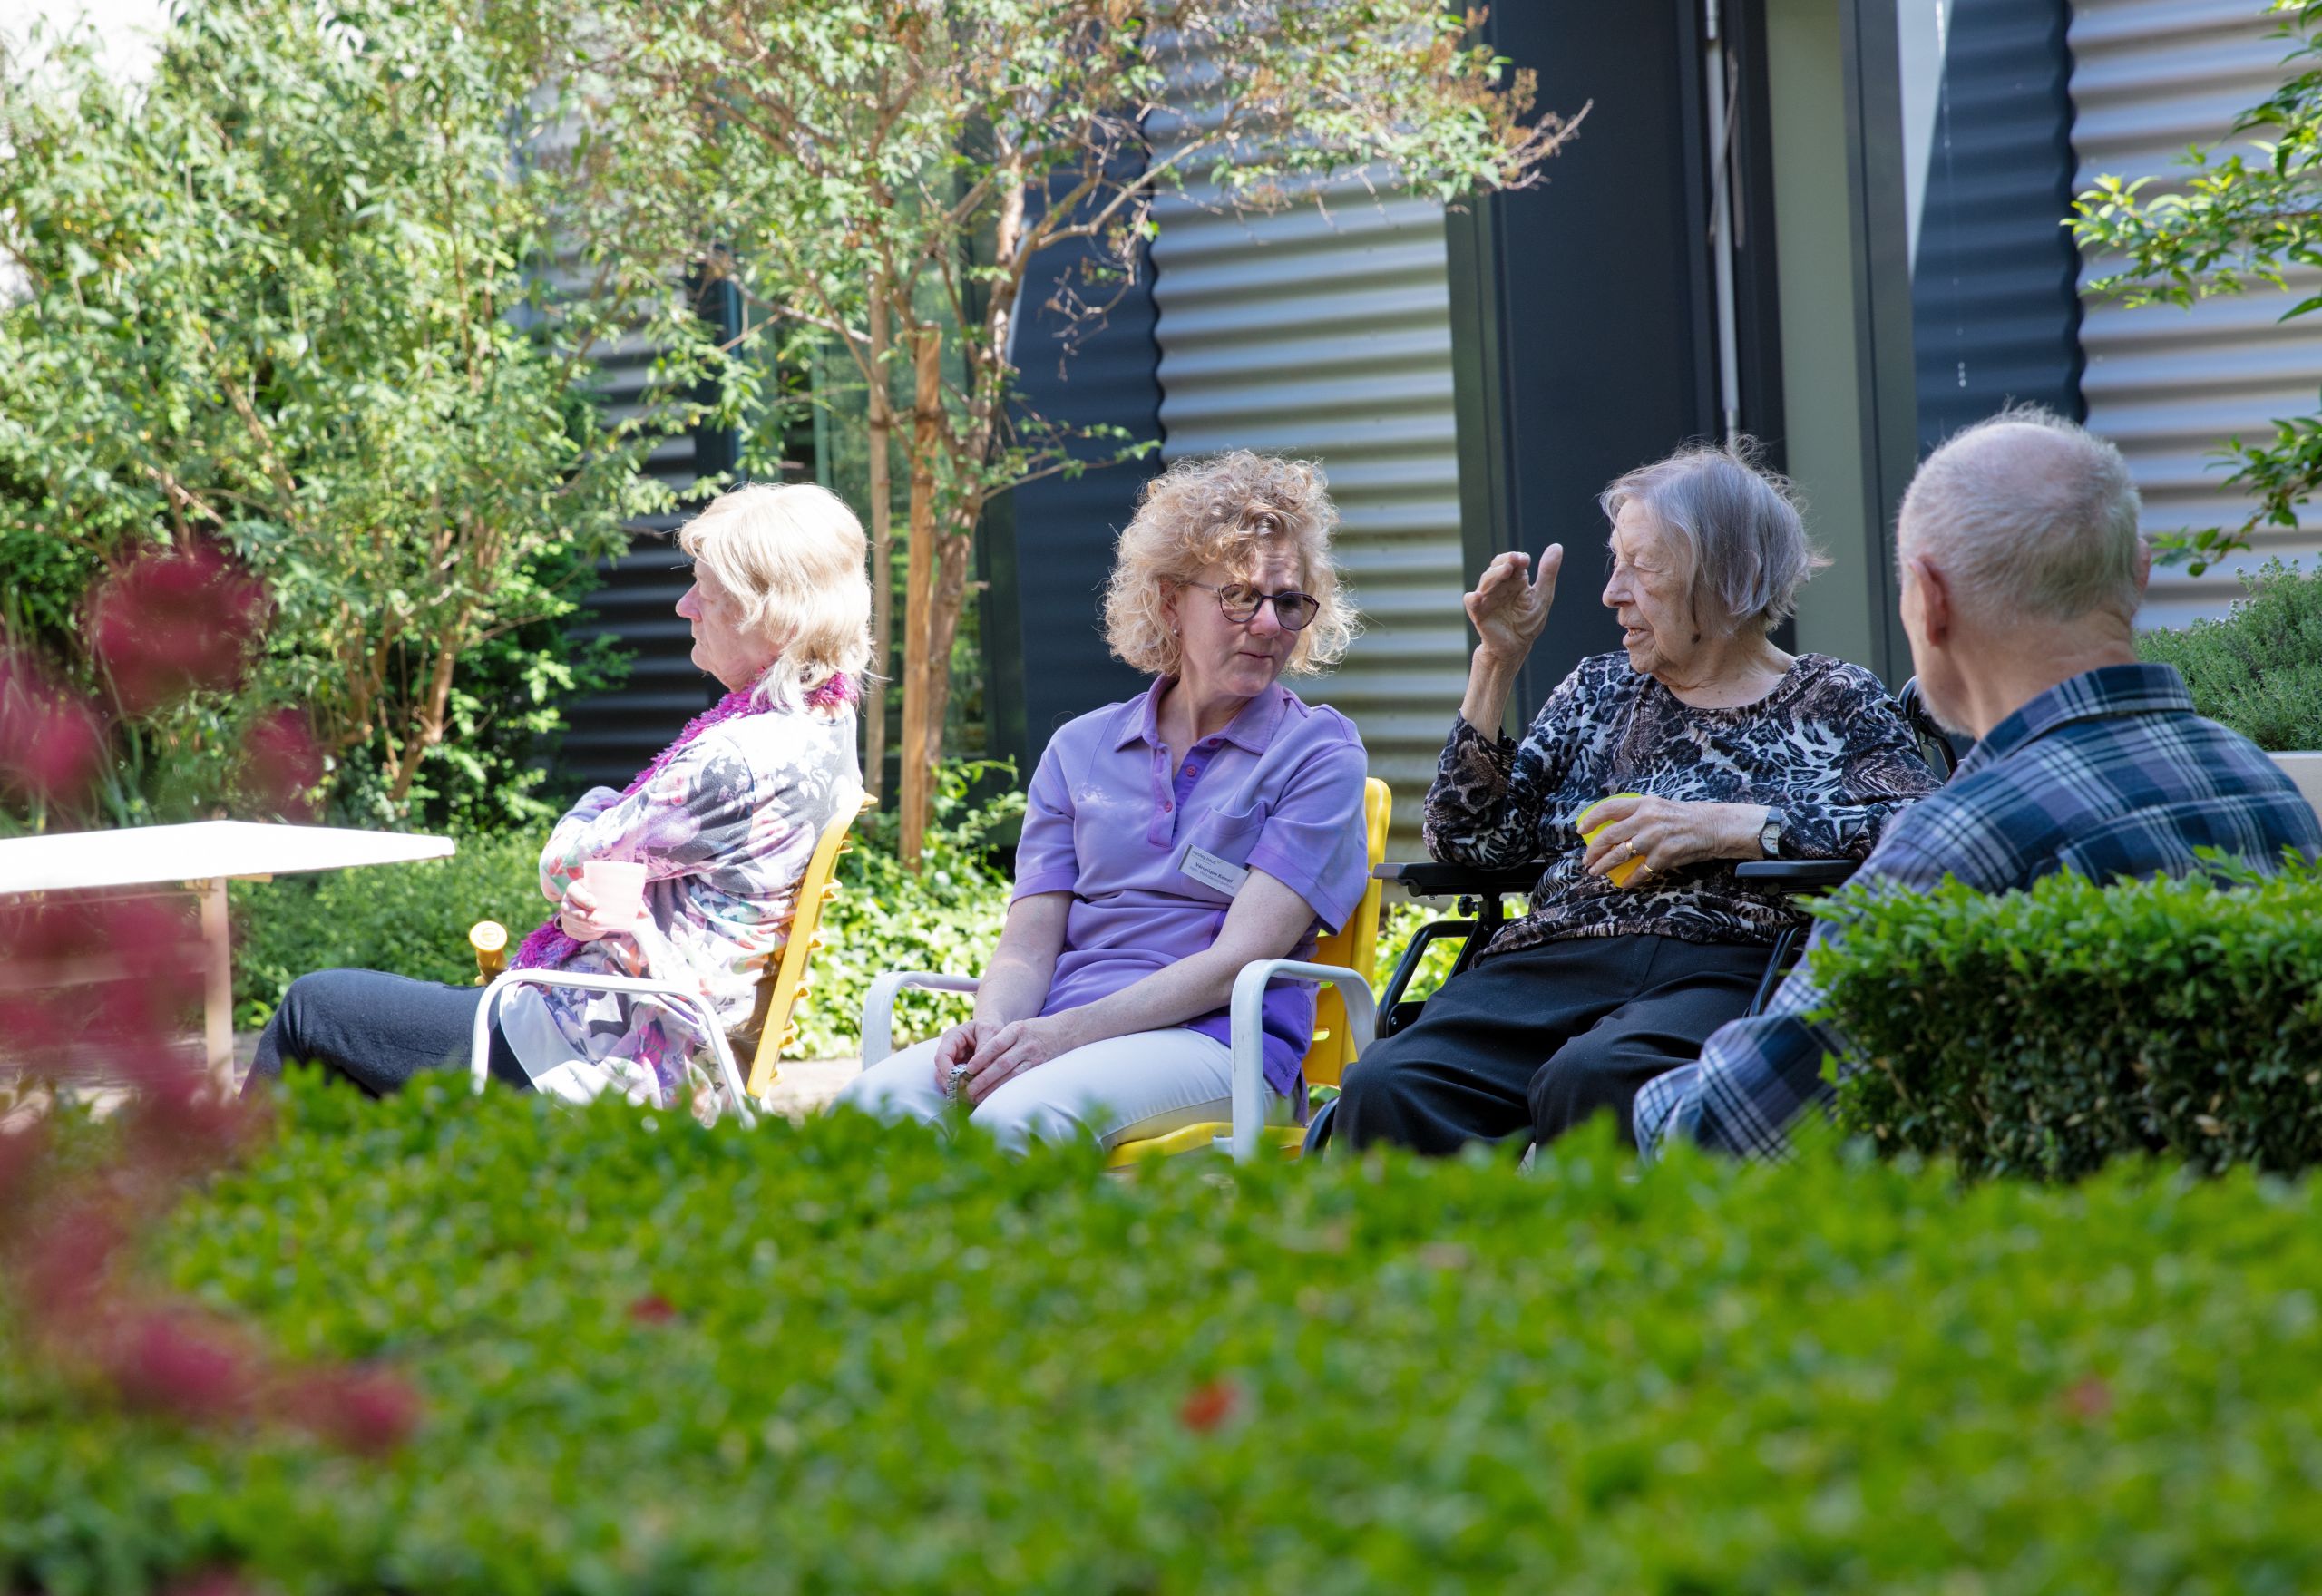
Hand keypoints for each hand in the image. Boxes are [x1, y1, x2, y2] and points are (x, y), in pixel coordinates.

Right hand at [556, 878, 635, 941]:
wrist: (590, 910)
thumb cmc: (604, 899)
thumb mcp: (613, 897)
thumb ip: (630, 903)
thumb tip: (645, 913)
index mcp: (579, 887)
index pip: (574, 890)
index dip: (582, 898)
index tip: (594, 904)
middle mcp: (569, 900)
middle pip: (570, 909)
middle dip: (583, 915)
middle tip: (596, 920)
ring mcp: (568, 915)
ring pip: (575, 922)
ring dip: (586, 925)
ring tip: (597, 925)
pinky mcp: (570, 928)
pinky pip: (577, 932)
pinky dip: (586, 933)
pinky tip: (593, 931)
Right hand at [930, 1020, 1002, 1095]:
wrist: (994, 1029)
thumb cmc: (991, 1027)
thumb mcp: (990, 1032)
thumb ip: (985, 1048)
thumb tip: (982, 1070)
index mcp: (952, 1038)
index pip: (942, 1056)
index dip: (947, 1070)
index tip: (960, 1081)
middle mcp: (949, 1052)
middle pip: (940, 1072)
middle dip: (952, 1084)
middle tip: (967, 1093)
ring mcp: (952, 1063)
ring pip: (947, 1081)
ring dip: (957, 1091)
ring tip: (971, 1098)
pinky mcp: (959, 1073)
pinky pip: (956, 1085)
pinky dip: (964, 1092)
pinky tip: (974, 1097)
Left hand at [956, 1013, 1078, 1107]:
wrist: (1065, 1032)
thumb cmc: (1033, 1032)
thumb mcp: (1017, 1028)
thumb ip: (1000, 1041)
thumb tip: (975, 1062)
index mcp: (1017, 1030)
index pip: (996, 1044)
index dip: (982, 1057)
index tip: (969, 1069)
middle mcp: (1026, 1043)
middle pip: (1002, 1063)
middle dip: (984, 1078)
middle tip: (969, 1089)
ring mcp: (1035, 1057)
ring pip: (1012, 1075)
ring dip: (994, 1088)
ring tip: (979, 1097)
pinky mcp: (1041, 1068)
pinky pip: (1023, 1080)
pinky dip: (1009, 1089)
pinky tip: (998, 1097)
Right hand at [1465, 546, 1561, 665]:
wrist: (1517, 647)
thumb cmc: (1528, 622)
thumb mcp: (1542, 596)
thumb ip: (1547, 572)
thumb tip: (1557, 546)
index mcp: (1514, 580)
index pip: (1513, 562)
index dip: (1518, 558)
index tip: (1525, 560)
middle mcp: (1498, 586)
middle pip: (1497, 567)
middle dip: (1505, 561)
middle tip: (1514, 561)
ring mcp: (1487, 598)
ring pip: (1486, 581)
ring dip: (1494, 574)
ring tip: (1505, 571)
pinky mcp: (1478, 613)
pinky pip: (1471, 603)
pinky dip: (1472, 599)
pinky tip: (1476, 597)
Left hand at [1580, 796, 1767, 880]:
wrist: (1714, 827)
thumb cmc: (1686, 817)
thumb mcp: (1659, 806)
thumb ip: (1638, 814)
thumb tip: (1612, 827)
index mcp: (1644, 804)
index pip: (1608, 808)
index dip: (1590, 819)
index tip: (1580, 830)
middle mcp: (1646, 820)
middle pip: (1608, 836)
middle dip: (1593, 851)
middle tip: (1586, 860)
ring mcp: (1654, 839)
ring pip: (1619, 855)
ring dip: (1603, 866)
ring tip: (1595, 872)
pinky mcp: (1663, 857)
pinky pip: (1639, 872)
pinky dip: (1629, 880)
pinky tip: (1623, 884)